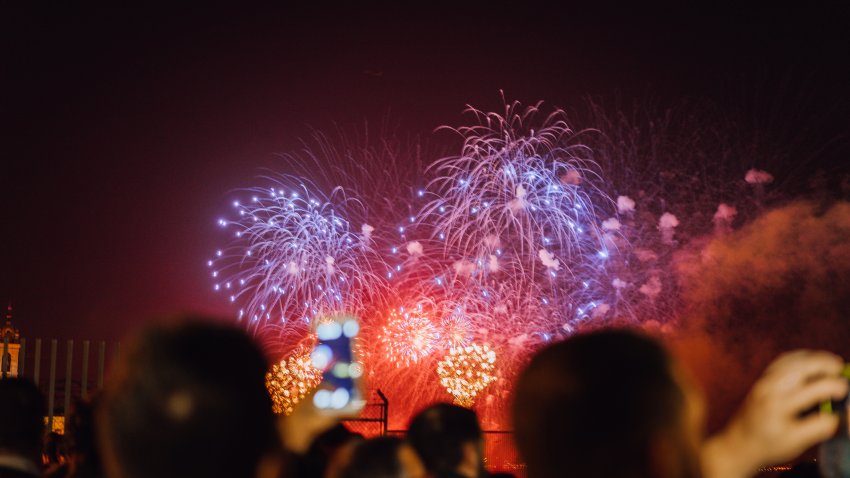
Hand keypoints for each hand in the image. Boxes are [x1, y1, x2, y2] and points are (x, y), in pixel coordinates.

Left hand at [702, 350, 847, 477]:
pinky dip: (799, 357)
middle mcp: (770, 388)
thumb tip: (839, 416)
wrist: (739, 444)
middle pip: (801, 366)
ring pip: (791, 360)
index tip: (845, 389)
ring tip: (833, 362)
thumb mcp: (796, 442)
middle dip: (824, 364)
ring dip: (813, 358)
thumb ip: (819, 428)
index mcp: (779, 404)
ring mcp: (764, 381)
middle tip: (842, 369)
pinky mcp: (762, 379)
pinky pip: (782, 361)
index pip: (812, 389)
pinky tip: (811, 361)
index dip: (833, 387)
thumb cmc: (768, 445)